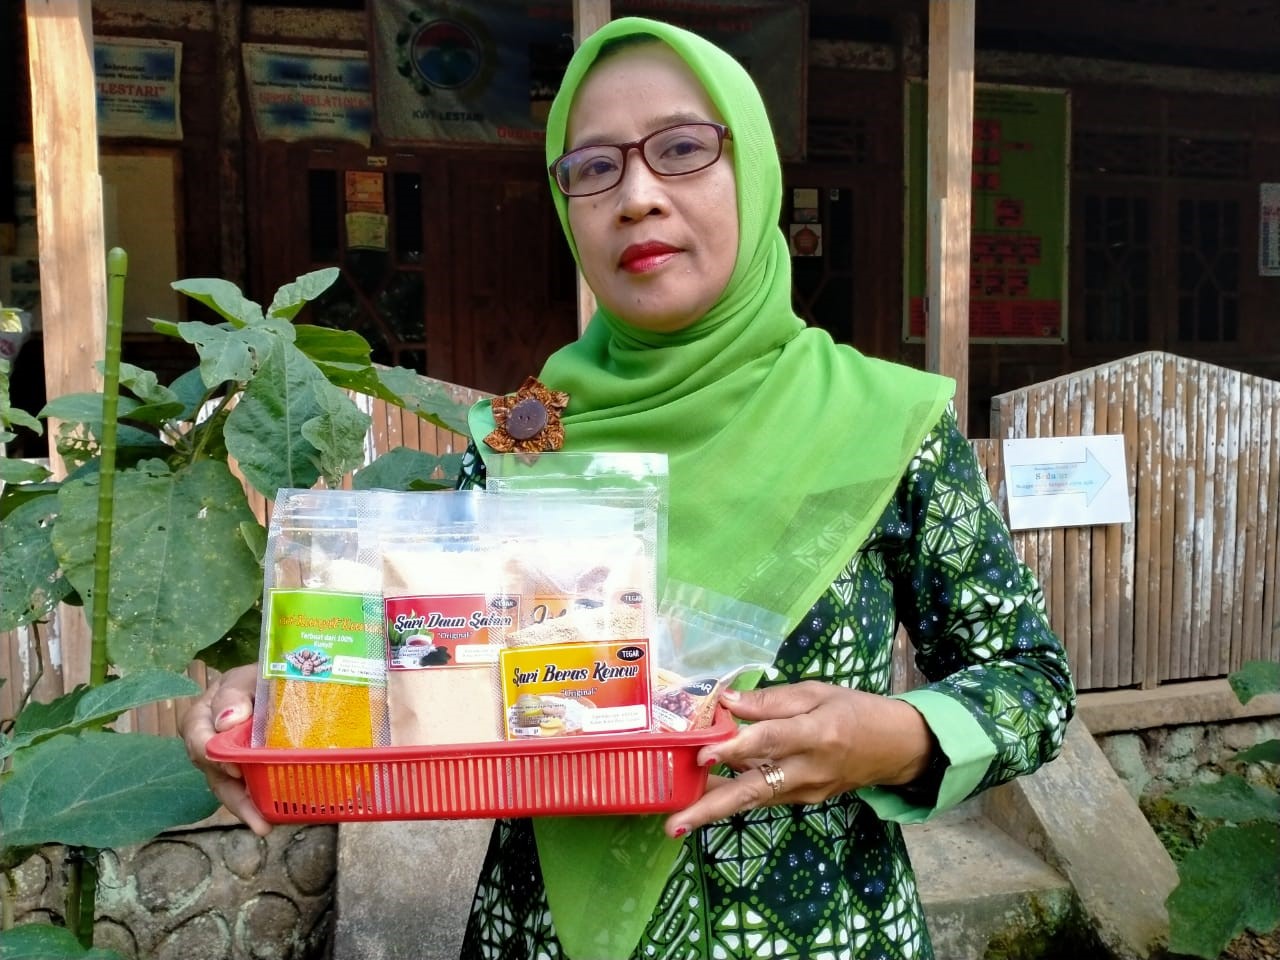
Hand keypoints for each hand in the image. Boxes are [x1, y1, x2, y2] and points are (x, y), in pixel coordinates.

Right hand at [180, 662, 271, 836]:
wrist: (278, 680)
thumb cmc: (259, 675)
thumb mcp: (248, 676)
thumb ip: (235, 694)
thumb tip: (227, 721)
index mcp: (201, 717)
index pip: (198, 739)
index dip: (214, 756)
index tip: (236, 768)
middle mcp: (206, 743)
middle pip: (213, 773)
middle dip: (236, 798)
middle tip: (259, 818)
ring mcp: (224, 760)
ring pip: (229, 788)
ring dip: (247, 808)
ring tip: (265, 826)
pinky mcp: (243, 769)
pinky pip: (246, 789)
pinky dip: (258, 803)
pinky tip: (272, 819)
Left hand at [663, 680, 932, 837]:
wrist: (895, 748)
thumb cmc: (855, 711)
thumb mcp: (817, 692)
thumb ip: (771, 700)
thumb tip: (726, 700)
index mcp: (816, 733)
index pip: (769, 741)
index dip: (734, 748)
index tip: (702, 756)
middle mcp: (809, 769)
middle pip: (754, 790)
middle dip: (711, 808)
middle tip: (674, 824)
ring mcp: (806, 791)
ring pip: (753, 799)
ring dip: (714, 808)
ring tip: (677, 818)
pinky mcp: (804, 800)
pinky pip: (764, 798)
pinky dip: (734, 797)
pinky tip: (704, 796)